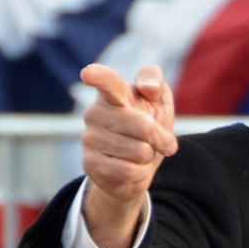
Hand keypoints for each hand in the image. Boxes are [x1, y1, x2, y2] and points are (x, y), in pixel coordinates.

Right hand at [79, 63, 177, 247]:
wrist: (136, 168)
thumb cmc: (147, 127)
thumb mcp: (158, 101)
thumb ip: (155, 82)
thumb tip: (147, 88)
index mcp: (111, 94)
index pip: (106, 81)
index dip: (99, 76)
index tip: (88, 73)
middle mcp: (94, 113)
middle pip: (144, 126)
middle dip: (160, 138)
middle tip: (156, 141)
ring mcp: (89, 139)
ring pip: (140, 151)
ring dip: (148, 156)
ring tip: (137, 154)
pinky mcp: (90, 165)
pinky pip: (130, 171)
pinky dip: (140, 173)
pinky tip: (131, 169)